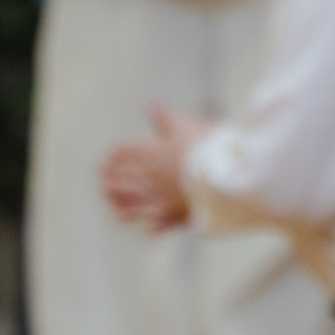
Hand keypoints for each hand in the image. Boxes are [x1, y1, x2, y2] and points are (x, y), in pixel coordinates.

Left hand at [99, 106, 209, 228]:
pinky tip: (149, 228)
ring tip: (116, 208)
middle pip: (121, 181)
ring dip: (122, 207)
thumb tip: (150, 105)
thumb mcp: (187, 126)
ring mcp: (162, 199)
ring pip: (132, 207)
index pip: (122, 154)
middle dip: (110, 182)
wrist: (230, 174)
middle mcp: (151, 179)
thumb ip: (166, 118)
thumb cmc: (208, 146)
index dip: (113, 157)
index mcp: (152, 154)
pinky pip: (159, 225)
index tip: (107, 160)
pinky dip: (152, 226)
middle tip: (104, 184)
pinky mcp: (177, 216)